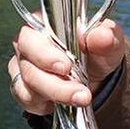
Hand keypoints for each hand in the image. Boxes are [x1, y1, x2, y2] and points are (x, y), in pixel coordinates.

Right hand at [8, 20, 126, 115]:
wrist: (95, 76)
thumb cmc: (95, 51)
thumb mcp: (107, 42)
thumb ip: (106, 37)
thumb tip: (102, 36)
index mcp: (42, 24)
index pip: (32, 35)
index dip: (45, 53)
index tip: (66, 67)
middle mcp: (27, 45)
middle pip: (28, 65)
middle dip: (55, 83)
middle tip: (81, 93)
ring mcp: (22, 68)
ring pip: (28, 86)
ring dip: (57, 95)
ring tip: (82, 98)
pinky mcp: (23, 89)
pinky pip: (28, 101)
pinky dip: (46, 105)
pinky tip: (66, 104)